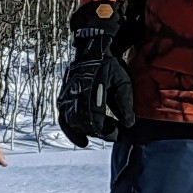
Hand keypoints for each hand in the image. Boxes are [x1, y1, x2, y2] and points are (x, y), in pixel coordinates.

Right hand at [56, 12, 130, 147]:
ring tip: (100, 134)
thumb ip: (125, 103)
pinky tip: (81, 141)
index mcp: (91, 92)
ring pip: (73, 124)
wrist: (92, 50)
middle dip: (99, 133)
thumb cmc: (109, 65)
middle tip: (113, 133)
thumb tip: (128, 124)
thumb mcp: (122, 82)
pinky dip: (71, 132)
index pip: (97, 121)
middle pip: (85, 125)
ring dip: (87, 132)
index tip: (118, 135)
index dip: (108, 132)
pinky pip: (64, 120)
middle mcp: (75, 96)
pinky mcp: (63, 98)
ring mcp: (67, 97)